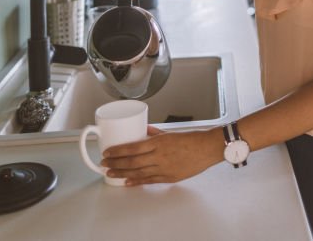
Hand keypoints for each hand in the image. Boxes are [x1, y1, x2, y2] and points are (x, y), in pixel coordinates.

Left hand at [101, 126, 224, 185]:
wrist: (208, 149)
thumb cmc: (192, 139)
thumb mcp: (171, 132)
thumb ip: (155, 133)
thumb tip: (144, 130)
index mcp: (159, 142)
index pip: (132, 148)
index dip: (117, 151)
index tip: (107, 152)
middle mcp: (159, 156)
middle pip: (131, 162)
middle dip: (115, 163)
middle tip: (104, 164)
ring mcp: (164, 168)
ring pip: (138, 172)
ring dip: (122, 173)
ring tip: (111, 173)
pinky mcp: (169, 177)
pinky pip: (149, 180)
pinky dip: (137, 182)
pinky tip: (128, 182)